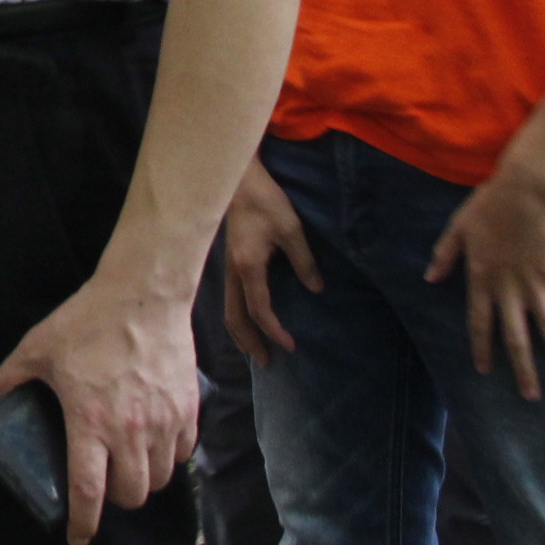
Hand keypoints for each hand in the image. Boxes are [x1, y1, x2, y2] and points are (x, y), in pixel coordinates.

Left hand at [0, 273, 198, 544]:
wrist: (143, 295)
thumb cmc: (88, 321)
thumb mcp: (36, 347)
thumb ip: (12, 378)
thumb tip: (4, 400)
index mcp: (90, 422)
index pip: (88, 493)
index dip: (82, 524)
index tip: (77, 539)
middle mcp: (131, 430)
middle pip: (131, 496)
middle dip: (115, 502)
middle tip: (103, 488)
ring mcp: (164, 421)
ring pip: (160, 480)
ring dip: (143, 483)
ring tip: (127, 469)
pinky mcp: (188, 410)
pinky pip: (183, 455)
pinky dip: (169, 460)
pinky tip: (153, 448)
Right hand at [220, 159, 319, 364]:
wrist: (239, 180)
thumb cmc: (265, 202)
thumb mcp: (291, 229)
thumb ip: (304, 261)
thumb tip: (316, 290)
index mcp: (248, 267)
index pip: (259, 310)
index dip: (274, 331)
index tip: (291, 346)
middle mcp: (233, 272)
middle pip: (234, 317)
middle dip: (249, 343)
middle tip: (266, 364)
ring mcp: (228, 267)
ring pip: (228, 309)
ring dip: (240, 333)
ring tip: (254, 350)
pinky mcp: (230, 261)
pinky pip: (231, 298)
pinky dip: (238, 316)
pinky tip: (248, 320)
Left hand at [425, 171, 544, 400]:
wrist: (523, 189)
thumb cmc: (488, 205)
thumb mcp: (457, 229)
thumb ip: (444, 256)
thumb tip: (429, 279)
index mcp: (482, 281)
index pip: (480, 324)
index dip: (483, 348)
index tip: (485, 371)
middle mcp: (509, 291)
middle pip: (516, 339)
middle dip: (524, 370)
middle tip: (530, 396)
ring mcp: (537, 286)